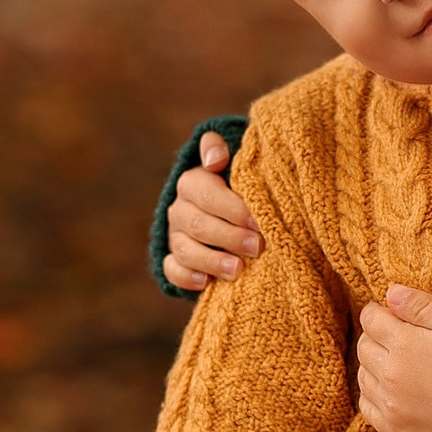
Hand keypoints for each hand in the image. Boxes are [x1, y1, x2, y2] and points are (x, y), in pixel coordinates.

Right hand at [163, 130, 263, 291]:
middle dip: (230, 236)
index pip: (206, 193)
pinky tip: (206, 283)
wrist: (226, 208)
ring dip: (212, 260)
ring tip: (239, 269)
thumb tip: (215, 159)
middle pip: (199, 224)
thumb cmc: (238, 182)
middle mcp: (180, 208)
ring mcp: (175, 235)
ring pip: (185, 249)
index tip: (259, 220)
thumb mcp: (233, 160)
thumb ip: (219, 149)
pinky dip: (187, 277)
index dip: (233, 208)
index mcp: (193, 181)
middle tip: (258, 246)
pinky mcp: (174, 259)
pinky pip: (172, 270)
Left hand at [356, 285, 431, 431]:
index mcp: (404, 345)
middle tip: (394, 334)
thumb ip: (423, 305)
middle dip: (375, 336)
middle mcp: (390, 377)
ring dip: (373, 366)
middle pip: (364, 348)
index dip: (379, 311)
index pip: (371, 320)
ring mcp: (392, 408)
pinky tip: (390, 392)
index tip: (390, 311)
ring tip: (395, 362)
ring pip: (364, 379)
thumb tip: (391, 293)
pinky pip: (369, 410)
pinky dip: (373, 396)